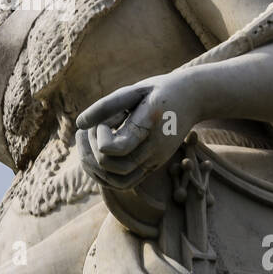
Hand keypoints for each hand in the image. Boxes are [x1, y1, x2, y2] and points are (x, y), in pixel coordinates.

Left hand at [75, 73, 196, 190]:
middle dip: (89, 149)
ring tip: (84, 142)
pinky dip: (102, 174)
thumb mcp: (134, 90)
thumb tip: (79, 123)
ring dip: (92, 165)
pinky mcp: (150, 167)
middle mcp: (152, 151)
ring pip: (114, 182)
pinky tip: (93, 153)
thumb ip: (107, 106)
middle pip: (109, 168)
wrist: (192, 100)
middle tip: (86, 130)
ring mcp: (153, 163)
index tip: (102, 120)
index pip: (112, 149)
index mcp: (148, 128)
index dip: (97, 135)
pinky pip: (122, 183)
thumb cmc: (161, 91)